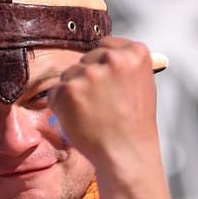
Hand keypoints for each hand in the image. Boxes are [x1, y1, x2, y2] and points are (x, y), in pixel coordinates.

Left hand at [49, 36, 161, 172]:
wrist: (126, 153)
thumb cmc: (134, 124)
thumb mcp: (142, 85)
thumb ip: (125, 66)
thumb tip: (107, 51)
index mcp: (135, 53)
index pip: (106, 45)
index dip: (102, 65)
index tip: (108, 83)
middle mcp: (112, 58)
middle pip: (85, 59)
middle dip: (87, 79)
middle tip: (101, 105)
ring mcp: (89, 73)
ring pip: (69, 75)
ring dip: (74, 92)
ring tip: (93, 114)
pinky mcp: (68, 89)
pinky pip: (55, 92)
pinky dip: (61, 106)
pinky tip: (80, 119)